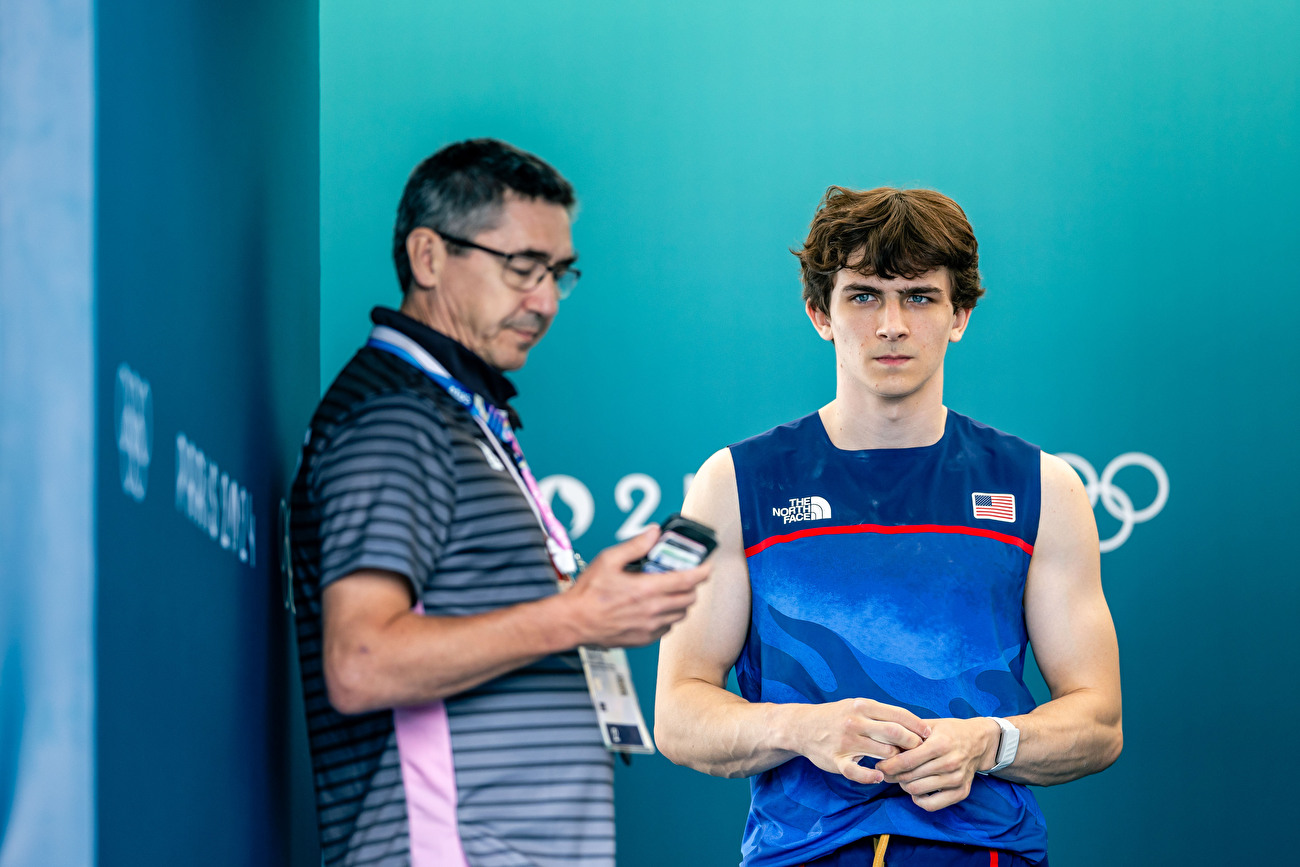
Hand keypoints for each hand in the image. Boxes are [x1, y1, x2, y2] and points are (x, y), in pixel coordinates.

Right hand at [562, 526, 711, 647]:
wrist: (574, 622)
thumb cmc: (587, 594)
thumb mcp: (609, 560)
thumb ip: (635, 545)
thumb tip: (653, 533)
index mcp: (647, 589)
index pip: (688, 580)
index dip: (702, 571)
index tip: (707, 565)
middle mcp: (653, 610)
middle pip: (689, 598)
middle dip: (692, 585)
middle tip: (684, 576)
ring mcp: (650, 626)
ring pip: (681, 614)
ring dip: (681, 601)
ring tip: (669, 591)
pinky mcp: (644, 638)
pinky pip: (668, 627)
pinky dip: (668, 617)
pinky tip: (656, 608)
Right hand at [788, 699, 930, 785]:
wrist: (802, 726)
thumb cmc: (837, 717)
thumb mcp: (858, 706)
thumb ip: (882, 714)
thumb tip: (914, 725)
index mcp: (863, 706)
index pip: (899, 715)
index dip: (918, 726)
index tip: (929, 735)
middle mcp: (855, 722)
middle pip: (895, 733)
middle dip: (913, 744)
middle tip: (919, 753)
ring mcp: (845, 741)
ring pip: (883, 753)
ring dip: (896, 761)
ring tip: (902, 765)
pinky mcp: (836, 759)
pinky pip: (857, 771)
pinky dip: (871, 776)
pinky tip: (879, 776)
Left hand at [875, 717, 999, 810]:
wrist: (979, 742)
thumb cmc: (950, 731)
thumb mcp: (930, 725)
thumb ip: (909, 733)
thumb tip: (884, 743)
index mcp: (940, 744)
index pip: (907, 761)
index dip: (889, 765)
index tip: (879, 765)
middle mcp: (950, 763)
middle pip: (910, 777)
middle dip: (893, 776)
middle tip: (886, 772)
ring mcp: (957, 779)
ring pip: (918, 790)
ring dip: (904, 786)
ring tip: (901, 778)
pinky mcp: (961, 792)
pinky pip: (932, 804)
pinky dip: (919, 799)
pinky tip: (915, 790)